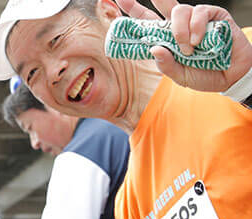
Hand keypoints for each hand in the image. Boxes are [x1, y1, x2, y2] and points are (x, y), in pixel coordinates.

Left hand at [116, 0, 251, 91]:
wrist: (231, 77)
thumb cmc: (204, 74)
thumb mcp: (179, 75)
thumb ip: (166, 65)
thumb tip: (154, 49)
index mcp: (167, 38)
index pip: (148, 22)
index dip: (135, 10)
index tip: (121, 1)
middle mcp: (180, 26)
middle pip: (162, 5)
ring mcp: (196, 19)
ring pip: (179, 10)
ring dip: (179, 30)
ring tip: (187, 49)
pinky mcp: (214, 16)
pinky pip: (200, 12)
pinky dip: (196, 27)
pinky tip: (197, 41)